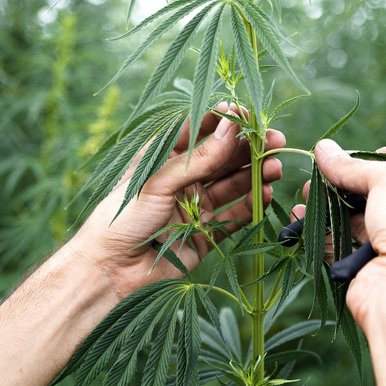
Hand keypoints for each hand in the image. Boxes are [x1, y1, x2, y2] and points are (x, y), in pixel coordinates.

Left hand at [70, 103, 283, 298]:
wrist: (109, 270)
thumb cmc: (121, 217)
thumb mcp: (158, 181)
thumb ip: (198, 158)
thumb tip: (232, 127)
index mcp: (164, 158)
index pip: (199, 130)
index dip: (225, 121)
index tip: (250, 115)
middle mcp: (182, 179)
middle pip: (222, 157)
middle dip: (250, 149)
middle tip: (277, 141)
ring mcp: (195, 206)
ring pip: (232, 185)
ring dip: (255, 175)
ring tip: (275, 168)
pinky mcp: (205, 234)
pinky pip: (234, 216)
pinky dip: (251, 205)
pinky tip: (265, 193)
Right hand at [292, 139, 385, 326]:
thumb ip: (355, 165)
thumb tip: (325, 150)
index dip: (380, 160)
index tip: (354, 156)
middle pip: (378, 194)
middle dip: (345, 183)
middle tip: (318, 175)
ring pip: (356, 218)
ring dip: (328, 205)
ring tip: (305, 193)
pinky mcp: (370, 267)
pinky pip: (342, 243)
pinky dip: (320, 230)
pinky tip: (300, 218)